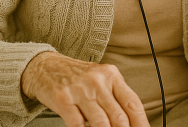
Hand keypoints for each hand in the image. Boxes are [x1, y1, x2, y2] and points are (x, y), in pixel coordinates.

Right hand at [21, 52, 149, 126]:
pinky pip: (78, 124)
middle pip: (119, 116)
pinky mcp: (63, 99)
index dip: (141, 122)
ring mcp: (80, 90)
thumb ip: (114, 97)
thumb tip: (131, 121)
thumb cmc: (76, 76)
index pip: (132, 103)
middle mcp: (98, 81)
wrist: (46, 66)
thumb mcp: (100, 79)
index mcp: (112, 75)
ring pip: (101, 123)